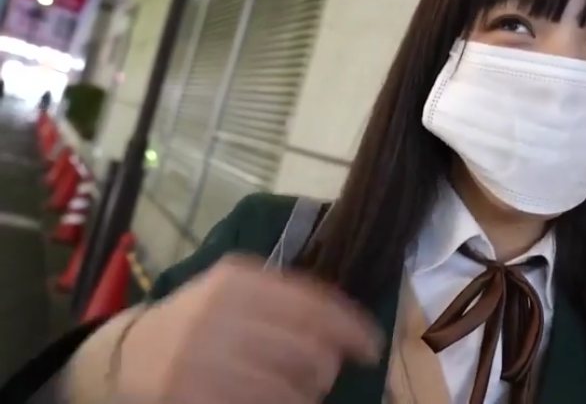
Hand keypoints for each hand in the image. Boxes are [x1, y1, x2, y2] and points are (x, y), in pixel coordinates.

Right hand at [116, 255, 382, 402]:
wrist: (129, 352)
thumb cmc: (198, 318)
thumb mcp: (234, 290)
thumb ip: (285, 298)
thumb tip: (349, 326)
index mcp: (236, 279)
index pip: (311, 303)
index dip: (350, 327)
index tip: (372, 346)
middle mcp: (219, 312)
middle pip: (306, 350)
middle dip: (327, 368)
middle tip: (327, 374)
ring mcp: (201, 356)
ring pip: (287, 388)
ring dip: (307, 395)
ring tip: (303, 392)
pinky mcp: (187, 392)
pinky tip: (279, 401)